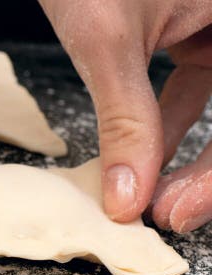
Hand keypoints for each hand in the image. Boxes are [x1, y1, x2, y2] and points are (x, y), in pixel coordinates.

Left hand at [39, 0, 211, 231]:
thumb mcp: (110, 41)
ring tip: (144, 193)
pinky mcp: (198, 24)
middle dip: (205, 169)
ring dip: (183, 150)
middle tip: (164, 212)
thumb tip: (128, 194)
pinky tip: (139, 155)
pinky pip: (195, 83)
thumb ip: (125, 120)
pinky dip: (167, 120)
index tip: (177, 211)